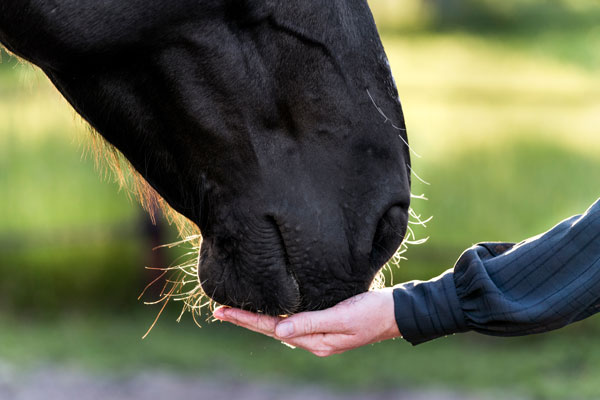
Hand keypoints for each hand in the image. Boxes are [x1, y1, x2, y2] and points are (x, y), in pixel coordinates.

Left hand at [213, 288, 400, 356]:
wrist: (397, 313)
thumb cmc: (372, 313)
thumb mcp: (342, 317)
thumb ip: (311, 323)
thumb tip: (278, 331)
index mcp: (316, 342)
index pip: (272, 329)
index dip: (247, 320)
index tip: (223, 311)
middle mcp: (313, 341)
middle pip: (271, 329)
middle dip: (245, 320)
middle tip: (219, 311)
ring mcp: (319, 334)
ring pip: (280, 326)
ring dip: (258, 318)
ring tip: (237, 310)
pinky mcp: (325, 324)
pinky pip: (293, 322)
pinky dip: (276, 315)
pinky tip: (269, 310)